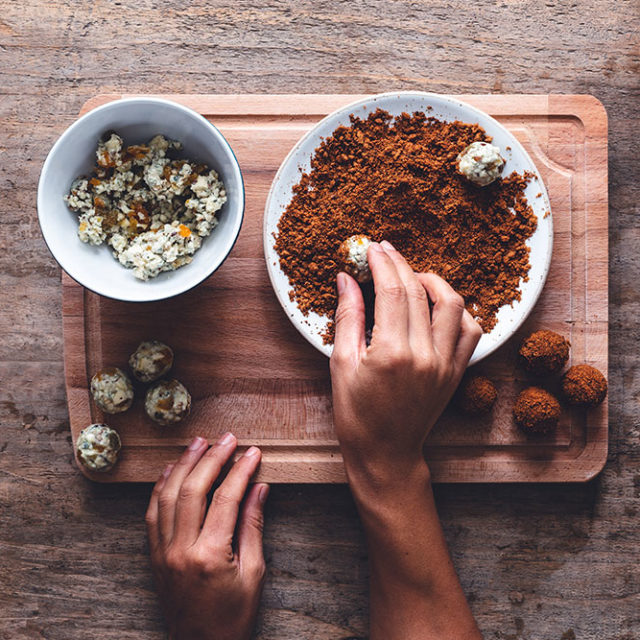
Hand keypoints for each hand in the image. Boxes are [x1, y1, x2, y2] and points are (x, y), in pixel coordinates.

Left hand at [145, 434, 268, 639]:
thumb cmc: (232, 616)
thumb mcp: (253, 573)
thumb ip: (253, 526)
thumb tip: (258, 488)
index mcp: (210, 555)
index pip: (225, 499)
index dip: (241, 471)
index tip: (252, 452)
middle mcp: (181, 549)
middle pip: (193, 490)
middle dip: (211, 458)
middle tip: (227, 438)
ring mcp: (163, 552)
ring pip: (168, 496)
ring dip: (183, 465)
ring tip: (198, 442)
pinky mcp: (155, 556)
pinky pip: (152, 513)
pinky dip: (160, 487)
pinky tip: (170, 470)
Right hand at [330, 240, 481, 491]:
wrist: (386, 453)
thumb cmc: (356, 414)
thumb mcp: (341, 363)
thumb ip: (347, 316)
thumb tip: (345, 278)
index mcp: (392, 353)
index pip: (392, 291)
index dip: (382, 264)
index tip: (372, 248)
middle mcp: (425, 355)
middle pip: (419, 292)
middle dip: (401, 265)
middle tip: (385, 253)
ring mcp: (446, 363)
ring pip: (453, 304)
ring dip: (433, 282)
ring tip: (412, 277)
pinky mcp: (457, 371)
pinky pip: (470, 329)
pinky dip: (457, 310)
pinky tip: (437, 306)